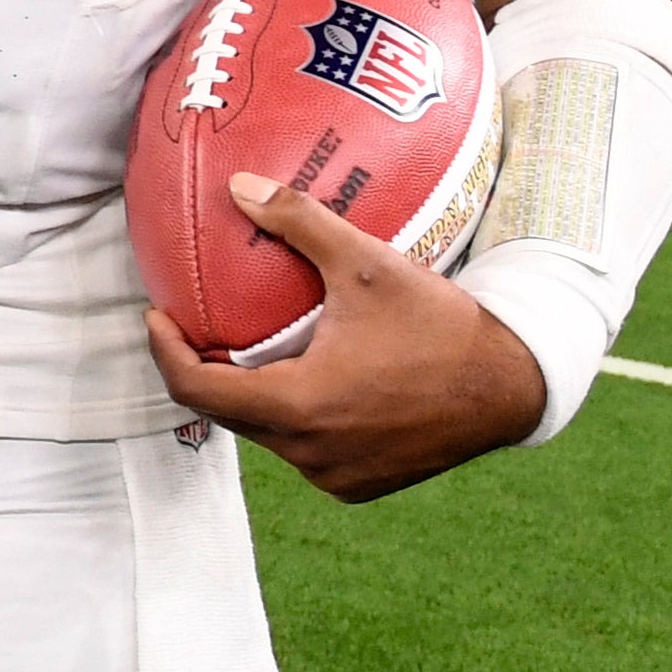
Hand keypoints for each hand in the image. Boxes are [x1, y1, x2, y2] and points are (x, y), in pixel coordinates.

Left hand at [146, 172, 547, 503]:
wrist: (513, 386)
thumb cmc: (440, 324)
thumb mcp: (367, 264)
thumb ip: (299, 222)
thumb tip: (240, 186)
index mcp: (299, 408)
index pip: (196, 389)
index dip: (166, 352)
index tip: (158, 317)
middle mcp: (310, 454)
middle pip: (227, 413)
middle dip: (204, 369)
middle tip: (198, 324)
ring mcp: (336, 476)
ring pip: (266, 434)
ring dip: (251, 394)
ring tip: (248, 346)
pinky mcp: (360, 485)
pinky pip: (304, 450)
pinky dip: (292, 417)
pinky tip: (301, 377)